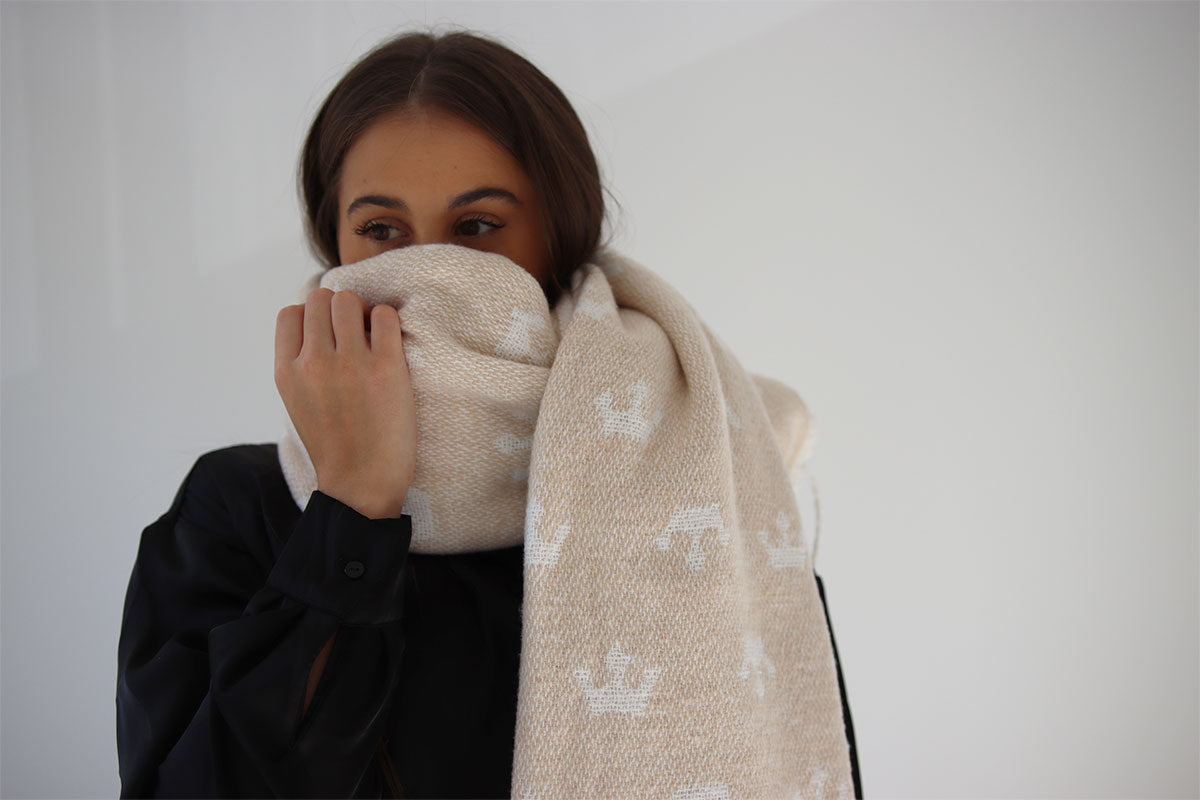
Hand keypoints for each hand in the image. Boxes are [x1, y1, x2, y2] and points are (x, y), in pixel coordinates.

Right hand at [274, 288, 416, 518]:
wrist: (361, 482)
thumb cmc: (334, 443)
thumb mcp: (297, 401)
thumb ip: (299, 363)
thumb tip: (316, 322)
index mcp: (287, 372)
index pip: (291, 312)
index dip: (312, 316)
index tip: (329, 335)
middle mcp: (313, 363)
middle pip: (321, 299)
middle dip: (338, 309)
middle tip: (354, 333)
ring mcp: (350, 364)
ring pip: (350, 300)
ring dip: (362, 311)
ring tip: (371, 337)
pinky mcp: (386, 368)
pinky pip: (385, 315)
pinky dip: (388, 321)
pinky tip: (389, 343)